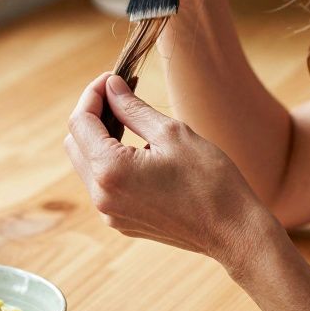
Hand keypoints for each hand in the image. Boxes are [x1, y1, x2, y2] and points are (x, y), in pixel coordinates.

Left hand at [63, 72, 279, 269]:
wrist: (233, 231)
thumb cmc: (210, 180)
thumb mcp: (172, 133)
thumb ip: (133, 108)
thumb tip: (112, 86)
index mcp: (110, 171)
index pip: (81, 122)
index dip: (93, 94)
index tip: (113, 78)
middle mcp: (101, 196)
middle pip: (75, 143)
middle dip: (92, 114)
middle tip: (121, 94)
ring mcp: (110, 213)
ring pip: (86, 164)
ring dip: (100, 137)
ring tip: (129, 117)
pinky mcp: (121, 221)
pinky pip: (103, 184)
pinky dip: (110, 160)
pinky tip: (138, 147)